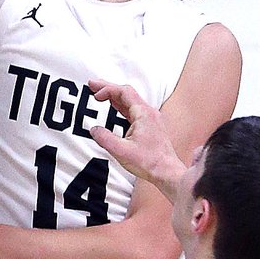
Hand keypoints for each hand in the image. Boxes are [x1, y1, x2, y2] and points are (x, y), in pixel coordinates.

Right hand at [88, 80, 185, 200]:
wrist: (167, 173)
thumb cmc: (149, 162)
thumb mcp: (121, 151)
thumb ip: (105, 138)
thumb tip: (93, 129)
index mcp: (143, 114)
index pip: (124, 92)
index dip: (107, 90)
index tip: (95, 95)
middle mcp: (149, 113)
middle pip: (126, 93)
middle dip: (108, 88)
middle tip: (92, 85)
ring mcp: (151, 119)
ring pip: (130, 101)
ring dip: (114, 96)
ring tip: (99, 94)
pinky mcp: (150, 126)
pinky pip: (133, 110)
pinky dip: (121, 106)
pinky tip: (114, 107)